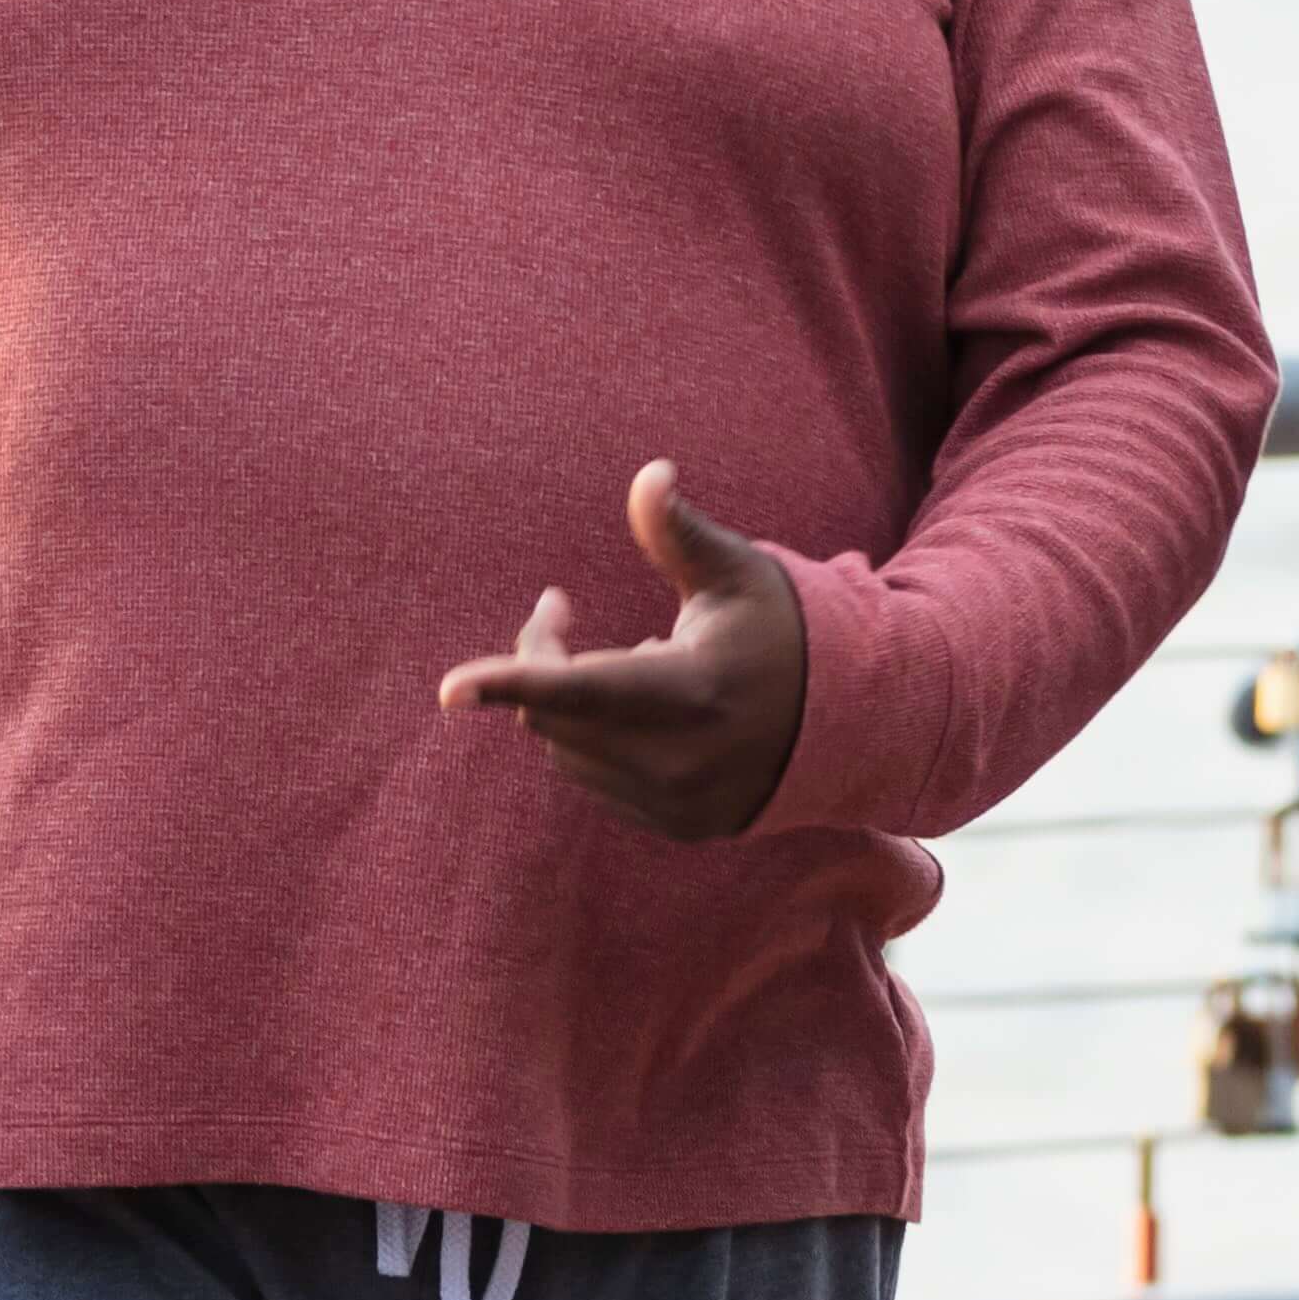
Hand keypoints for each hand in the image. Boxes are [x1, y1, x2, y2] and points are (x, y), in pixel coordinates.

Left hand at [429, 462, 816, 841]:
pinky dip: (591, 740)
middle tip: (556, 607)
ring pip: (566, 752)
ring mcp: (676, 802)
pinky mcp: (675, 826)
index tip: (449, 689)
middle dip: (537, 659)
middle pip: (555, 716)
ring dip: (565, 703)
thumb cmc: (782, 628)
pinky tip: (637, 711)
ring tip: (625, 661)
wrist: (849, 723)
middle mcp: (679, 760)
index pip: (581, 689)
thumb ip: (679, 533)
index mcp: (692, 691)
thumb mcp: (737, 572)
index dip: (512, 682)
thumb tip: (649, 473)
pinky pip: (593, 782)